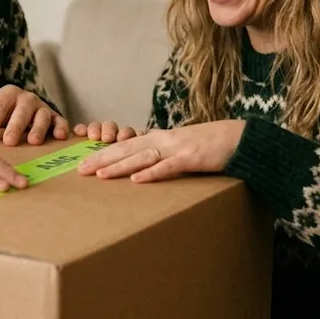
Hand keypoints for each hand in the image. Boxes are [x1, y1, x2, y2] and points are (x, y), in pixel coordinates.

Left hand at [0, 85, 68, 145]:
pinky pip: (60, 121)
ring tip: (33, 142)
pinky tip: (60, 136)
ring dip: (38, 128)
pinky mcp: (55, 117)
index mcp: (7, 95)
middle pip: (21, 111)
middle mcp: (26, 98)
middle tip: (9, 141)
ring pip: (42, 115)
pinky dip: (61, 127)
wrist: (22, 109)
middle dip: (15, 126)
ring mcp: (42, 108)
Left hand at [76, 120, 246, 182]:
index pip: (124, 145)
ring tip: (99, 175)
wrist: (239, 138)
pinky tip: (138, 180)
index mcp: (159, 138)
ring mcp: (177, 148)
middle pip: (126, 150)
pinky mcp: (193, 158)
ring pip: (142, 157)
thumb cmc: (209, 145)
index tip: (83, 162)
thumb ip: (161, 155)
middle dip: (101, 160)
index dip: (102, 153)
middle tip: (79, 170)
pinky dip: (153, 173)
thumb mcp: (180, 148)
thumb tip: (142, 166)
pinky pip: (169, 167)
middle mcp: (163, 140)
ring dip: (120, 166)